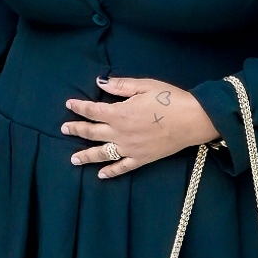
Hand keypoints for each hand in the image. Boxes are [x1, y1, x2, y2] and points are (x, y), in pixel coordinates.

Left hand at [62, 75, 219, 178]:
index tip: (70, 104)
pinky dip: (111, 172)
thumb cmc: (170, 99)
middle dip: (76, 130)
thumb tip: (100, 82)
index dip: (79, 107)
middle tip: (64, 129)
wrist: (192, 120)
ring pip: (102, 153)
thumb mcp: (144, 85)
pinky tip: (101, 175)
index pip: (92, 110)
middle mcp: (120, 133)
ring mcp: (129, 148)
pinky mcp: (141, 159)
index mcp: (119, 113)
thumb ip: (120, 86)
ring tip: (73, 159)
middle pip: (91, 132)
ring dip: (86, 156)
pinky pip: (122, 167)